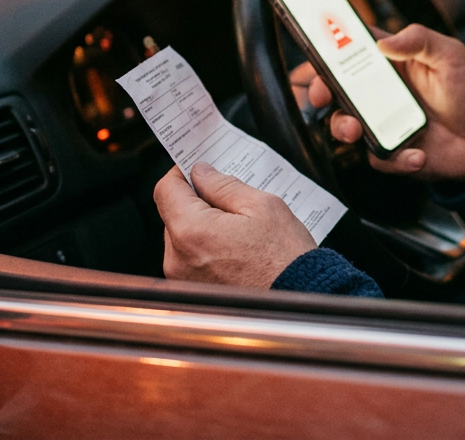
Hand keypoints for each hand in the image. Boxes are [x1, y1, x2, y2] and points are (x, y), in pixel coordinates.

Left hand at [154, 162, 315, 287]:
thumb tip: (202, 173)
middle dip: (197, 200)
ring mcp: (183, 279)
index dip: (181, 172)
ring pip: (183, 236)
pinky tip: (236, 245)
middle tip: (230, 196)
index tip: (196, 166)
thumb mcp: (262, 205)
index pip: (166, 190)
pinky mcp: (193, 291)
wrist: (298, 297)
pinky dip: (207, 246)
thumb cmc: (284, 258)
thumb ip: (224, 185)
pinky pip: (191, 257)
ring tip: (239, 225)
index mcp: (192, 231)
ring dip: (203, 224)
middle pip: (173, 213)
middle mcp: (178, 259)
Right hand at [290, 24, 464, 181]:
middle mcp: (379, 92)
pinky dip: (394, 158)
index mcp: (390, 63)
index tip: (316, 52)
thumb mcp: (451, 55)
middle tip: (322, 95)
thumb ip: (419, 40)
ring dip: (343, 126)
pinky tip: (418, 153)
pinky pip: (377, 158)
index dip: (327, 49)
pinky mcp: (390, 152)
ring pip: (343, 125)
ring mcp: (381, 123)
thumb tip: (384, 41)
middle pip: (334, 89)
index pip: (349, 50)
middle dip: (320, 91)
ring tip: (356, 129)